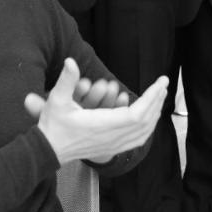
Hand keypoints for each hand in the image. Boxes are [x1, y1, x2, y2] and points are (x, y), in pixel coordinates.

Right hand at [25, 58, 166, 164]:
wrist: (48, 151)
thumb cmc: (53, 125)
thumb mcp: (56, 101)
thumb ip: (65, 80)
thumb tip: (71, 61)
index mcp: (102, 125)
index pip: (136, 113)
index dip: (151, 98)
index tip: (160, 82)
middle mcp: (111, 138)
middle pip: (145, 121)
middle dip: (156, 101)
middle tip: (163, 84)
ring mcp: (113, 146)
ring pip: (144, 132)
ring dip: (154, 113)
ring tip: (159, 97)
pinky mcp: (112, 149)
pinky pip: (138, 140)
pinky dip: (148, 127)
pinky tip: (150, 118)